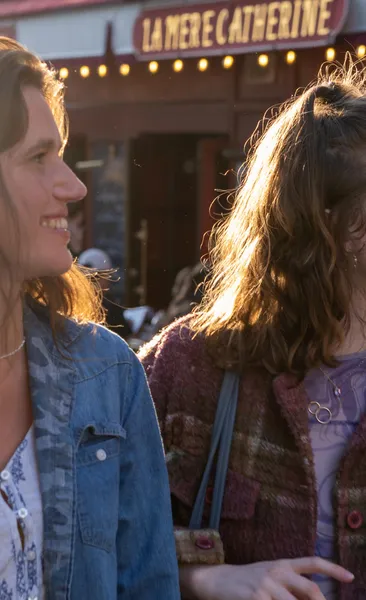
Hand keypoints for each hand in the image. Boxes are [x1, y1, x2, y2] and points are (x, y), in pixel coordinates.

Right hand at [184, 557, 353, 599]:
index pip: (312, 562)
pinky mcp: (256, 598)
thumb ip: (289, 582)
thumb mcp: (268, 574)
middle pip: (311, 591)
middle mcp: (277, 572)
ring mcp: (267, 586)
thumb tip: (313, 596)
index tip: (350, 577)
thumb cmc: (246, 580)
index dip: (333, 568)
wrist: (216, 580)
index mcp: (282, 564)